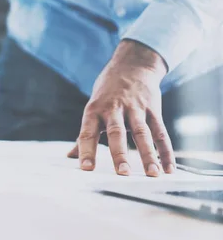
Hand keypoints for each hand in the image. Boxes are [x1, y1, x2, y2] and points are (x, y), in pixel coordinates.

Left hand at [67, 40, 174, 176]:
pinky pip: (160, 132)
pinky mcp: (153, 109)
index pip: (87, 133)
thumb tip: (70, 156)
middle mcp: (114, 109)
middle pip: (116, 133)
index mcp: (94, 110)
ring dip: (148, 154)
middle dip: (120, 153)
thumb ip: (85, 134)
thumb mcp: (93, 108)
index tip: (86, 168)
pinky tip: (168, 168)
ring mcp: (135, 108)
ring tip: (152, 174)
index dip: (85, 150)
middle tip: (122, 173)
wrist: (132, 65)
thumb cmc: (107, 92)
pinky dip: (166, 151)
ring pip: (142, 133)